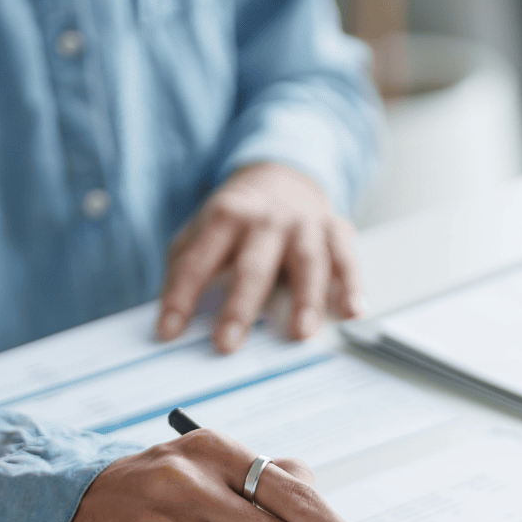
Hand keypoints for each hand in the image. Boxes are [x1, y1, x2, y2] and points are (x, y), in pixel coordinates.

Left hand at [156, 161, 365, 352]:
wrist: (283, 177)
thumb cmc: (238, 219)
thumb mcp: (202, 230)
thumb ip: (185, 266)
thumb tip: (168, 318)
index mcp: (225, 216)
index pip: (198, 262)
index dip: (181, 297)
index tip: (167, 333)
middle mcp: (266, 219)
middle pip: (252, 266)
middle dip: (239, 307)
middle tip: (227, 345)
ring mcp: (304, 224)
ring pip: (307, 262)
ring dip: (305, 299)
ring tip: (299, 333)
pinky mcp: (334, 229)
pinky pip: (346, 259)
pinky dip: (352, 286)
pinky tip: (353, 311)